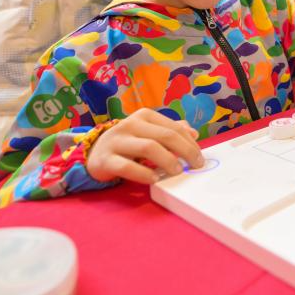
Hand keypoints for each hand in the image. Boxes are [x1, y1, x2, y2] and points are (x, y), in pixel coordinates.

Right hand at [87, 108, 202, 183]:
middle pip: (165, 136)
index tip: (200, 158)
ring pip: (149, 147)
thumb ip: (171, 131)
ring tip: (177, 172)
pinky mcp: (106, 160)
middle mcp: (130, 124)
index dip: (190, 143)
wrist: (94, 153)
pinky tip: (155, 179)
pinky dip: (144, 174)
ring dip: (167, 161)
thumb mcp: (149, 132)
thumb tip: (194, 134)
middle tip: (195, 166)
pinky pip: (127, 167)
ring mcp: (117, 141)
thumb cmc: (129, 143)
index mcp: (144, 116)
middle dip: (185, 151)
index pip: (174, 128)